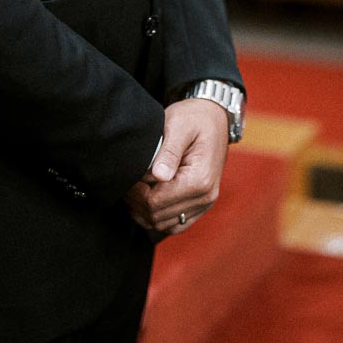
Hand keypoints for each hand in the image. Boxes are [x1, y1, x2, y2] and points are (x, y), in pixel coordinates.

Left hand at [124, 99, 228, 235]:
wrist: (215, 117)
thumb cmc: (194, 118)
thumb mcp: (179, 126)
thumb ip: (169, 151)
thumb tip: (158, 176)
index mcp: (200, 180)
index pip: (156, 202)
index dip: (135, 192)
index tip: (127, 174)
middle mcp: (205, 197)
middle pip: (158, 217)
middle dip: (137, 201)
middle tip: (127, 180)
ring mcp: (204, 204)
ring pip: (164, 225)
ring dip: (144, 211)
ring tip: (135, 188)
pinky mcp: (200, 204)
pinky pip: (175, 223)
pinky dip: (157, 215)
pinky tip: (147, 197)